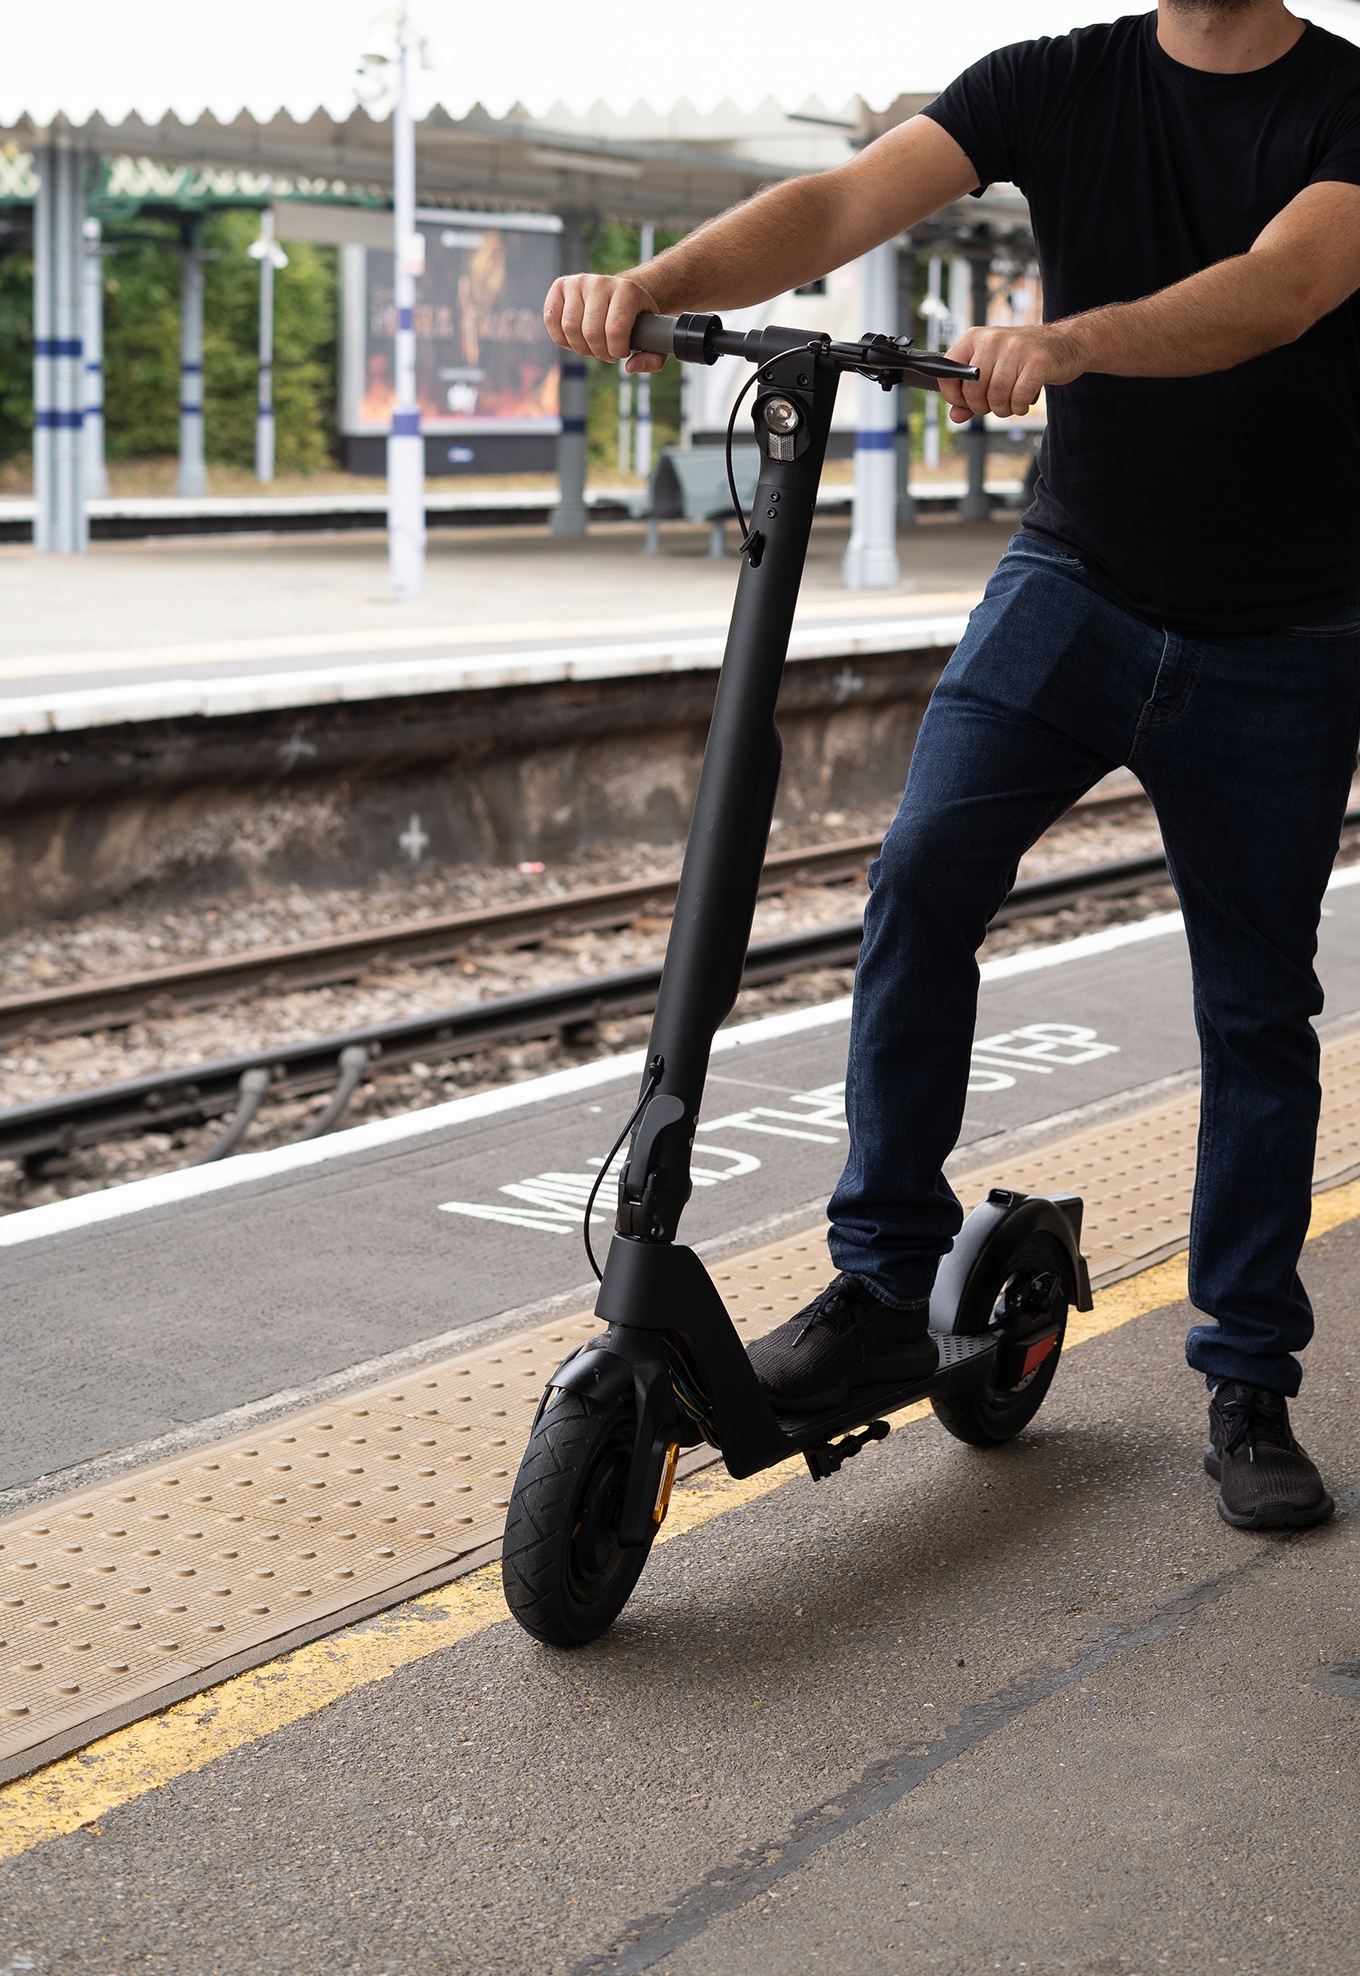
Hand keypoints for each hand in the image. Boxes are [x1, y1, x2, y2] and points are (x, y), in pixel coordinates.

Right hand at [544, 272, 666, 372]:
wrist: (620, 294)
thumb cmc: (637, 320)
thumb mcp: (653, 338)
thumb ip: (652, 358)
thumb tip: (630, 367)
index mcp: (627, 290)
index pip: (615, 330)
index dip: (616, 351)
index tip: (622, 352)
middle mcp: (600, 282)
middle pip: (591, 332)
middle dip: (599, 352)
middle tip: (606, 352)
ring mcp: (578, 282)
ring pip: (570, 329)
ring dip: (580, 348)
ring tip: (592, 346)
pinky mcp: (560, 286)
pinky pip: (551, 320)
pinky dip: (561, 339)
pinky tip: (575, 340)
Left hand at [937, 322, 1085, 421]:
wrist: (1065, 343)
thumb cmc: (1023, 359)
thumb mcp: (992, 369)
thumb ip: (970, 394)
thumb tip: (955, 416)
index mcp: (975, 337)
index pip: (949, 371)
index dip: (954, 395)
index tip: (966, 402)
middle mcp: (993, 339)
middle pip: (974, 389)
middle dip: (982, 407)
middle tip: (995, 404)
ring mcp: (1016, 348)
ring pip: (996, 396)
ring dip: (1003, 409)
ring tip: (1010, 403)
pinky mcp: (1037, 362)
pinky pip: (1018, 397)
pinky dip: (1019, 407)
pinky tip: (1023, 403)